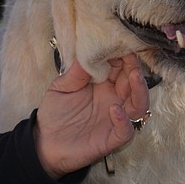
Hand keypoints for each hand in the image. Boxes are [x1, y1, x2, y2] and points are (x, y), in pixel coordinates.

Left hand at [34, 54, 149, 178]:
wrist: (44, 142)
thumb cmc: (55, 113)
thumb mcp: (61, 87)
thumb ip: (75, 72)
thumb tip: (88, 50)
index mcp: (103, 85)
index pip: (120, 67)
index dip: (123, 55)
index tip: (121, 41)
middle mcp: (113, 100)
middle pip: (133, 83)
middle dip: (134, 67)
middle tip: (131, 55)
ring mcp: (114, 120)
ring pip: (138, 105)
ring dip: (140, 90)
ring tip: (134, 76)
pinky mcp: (110, 139)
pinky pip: (126, 131)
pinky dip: (124, 121)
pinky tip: (114, 110)